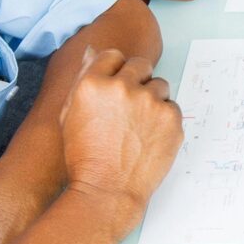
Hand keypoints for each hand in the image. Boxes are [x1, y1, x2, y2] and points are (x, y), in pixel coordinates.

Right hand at [59, 49, 182, 210]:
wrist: (107, 191)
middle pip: (140, 65)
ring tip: (140, 127)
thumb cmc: (85, 158)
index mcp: (93, 83)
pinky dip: (164, 120)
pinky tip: (150, 138)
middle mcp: (122, 87)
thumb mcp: (71, 115)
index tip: (117, 87)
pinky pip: (172, 107)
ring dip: (152, 100)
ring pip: (159, 85)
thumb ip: (83, 80)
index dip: (115, 71)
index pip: (113, 55)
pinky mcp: (171, 118)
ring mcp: (149, 102)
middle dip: (137, 81)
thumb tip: (92, 52)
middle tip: (131, 108)